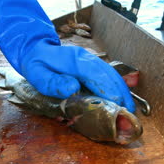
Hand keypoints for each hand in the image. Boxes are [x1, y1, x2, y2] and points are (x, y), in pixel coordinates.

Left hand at [0, 0, 134, 111]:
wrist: (34, 49)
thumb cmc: (36, 64)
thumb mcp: (37, 75)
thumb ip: (53, 82)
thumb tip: (73, 88)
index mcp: (75, 61)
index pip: (98, 76)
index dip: (110, 93)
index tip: (118, 108)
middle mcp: (87, 59)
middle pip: (110, 76)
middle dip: (121, 95)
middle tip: (128, 114)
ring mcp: (91, 60)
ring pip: (112, 75)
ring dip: (122, 92)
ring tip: (129, 110)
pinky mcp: (91, 65)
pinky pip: (108, 76)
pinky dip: (117, 88)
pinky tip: (121, 99)